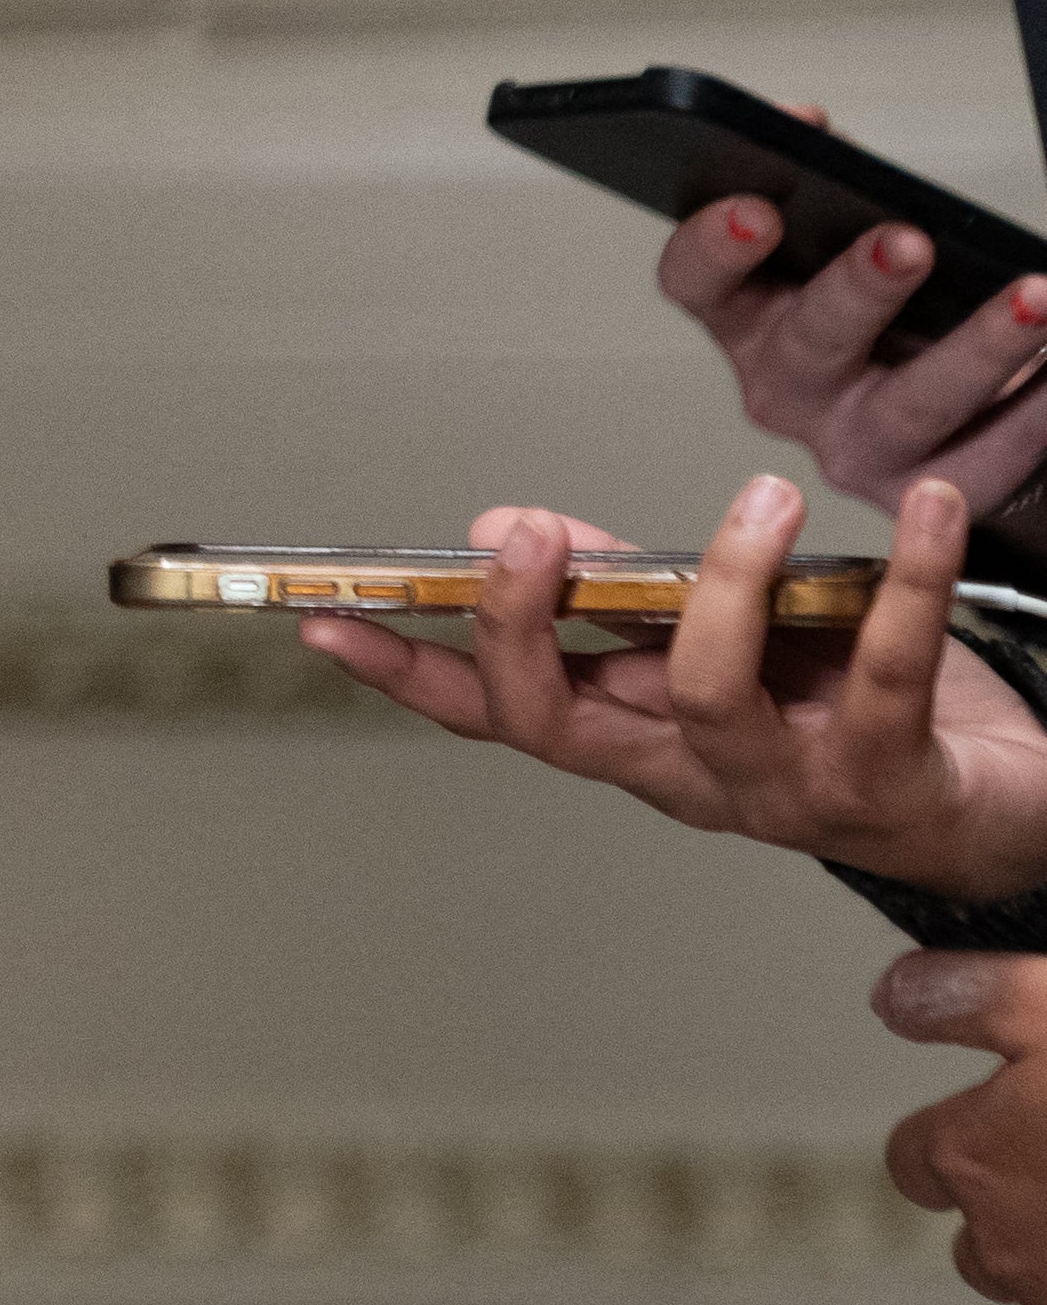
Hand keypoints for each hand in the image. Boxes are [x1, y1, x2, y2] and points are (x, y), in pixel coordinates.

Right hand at [300, 476, 1046, 896]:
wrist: (1003, 807)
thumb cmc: (858, 713)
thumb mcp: (726, 638)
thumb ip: (623, 586)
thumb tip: (505, 527)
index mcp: (639, 739)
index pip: (492, 711)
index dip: (403, 670)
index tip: (324, 620)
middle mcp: (692, 777)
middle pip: (563, 723)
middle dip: (525, 628)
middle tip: (528, 541)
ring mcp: (785, 788)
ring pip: (710, 693)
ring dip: (724, 581)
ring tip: (761, 497)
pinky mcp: (889, 779)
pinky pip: (885, 671)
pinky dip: (908, 578)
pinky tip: (923, 511)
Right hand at [657, 139, 1046, 527]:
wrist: (953, 420)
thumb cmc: (892, 319)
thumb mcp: (843, 244)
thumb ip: (826, 180)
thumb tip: (804, 122)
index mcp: (747, 318)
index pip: (694, 283)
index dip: (713, 248)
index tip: (757, 209)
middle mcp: (785, 388)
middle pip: (809, 343)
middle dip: (858, 289)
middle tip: (908, 242)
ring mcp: (852, 445)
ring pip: (911, 404)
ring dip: (978, 347)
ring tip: (1033, 299)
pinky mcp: (925, 489)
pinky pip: (988, 455)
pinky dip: (1036, 410)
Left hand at [879, 949, 1046, 1304]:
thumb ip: (968, 995)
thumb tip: (895, 996)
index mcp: (972, 1156)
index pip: (916, 1159)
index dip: (953, 1141)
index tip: (991, 1128)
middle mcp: (999, 1240)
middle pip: (972, 1237)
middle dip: (1012, 1211)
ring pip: (1017, 1296)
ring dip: (1043, 1273)